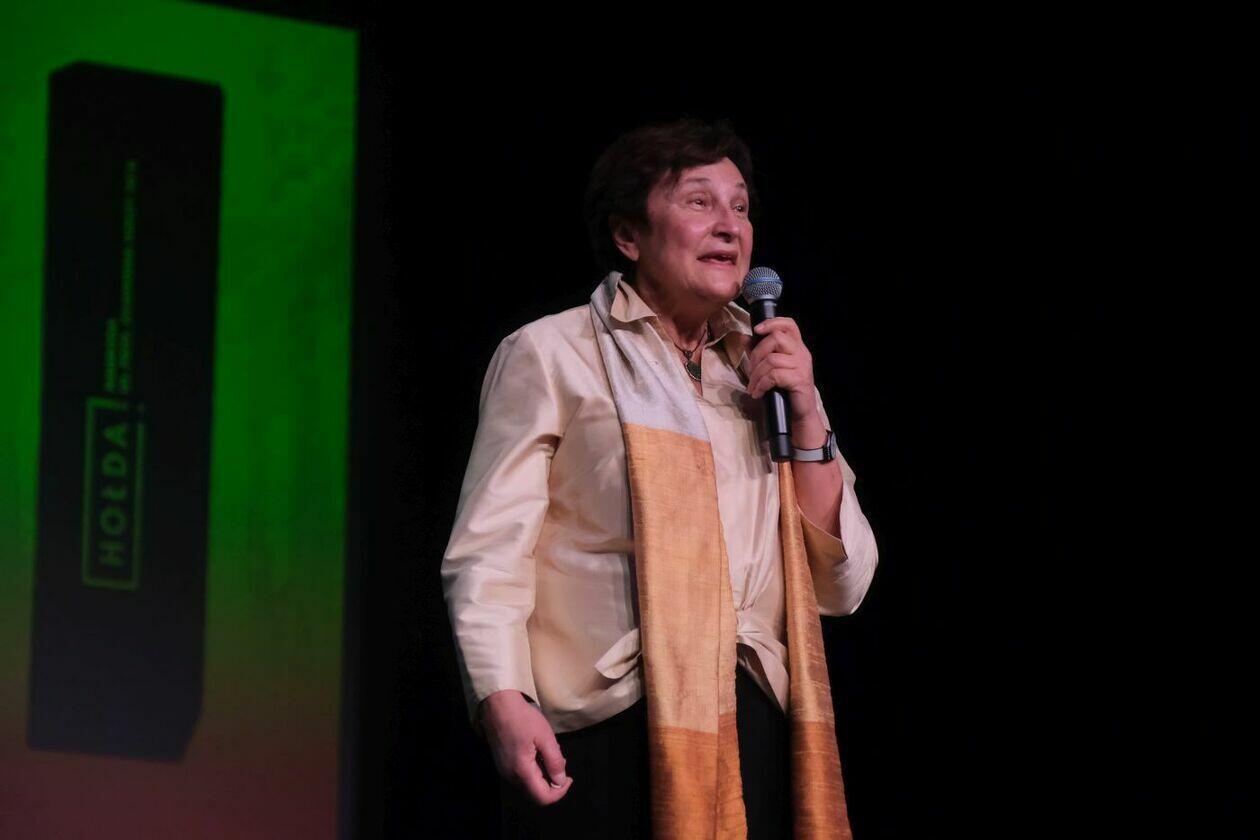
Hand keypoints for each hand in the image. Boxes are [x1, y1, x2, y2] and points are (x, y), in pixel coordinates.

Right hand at [478, 689, 572, 805]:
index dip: (560, 792)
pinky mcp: (501, 763)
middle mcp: (510, 776)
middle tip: (561, 766)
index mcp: (521, 771)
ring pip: (528, 785)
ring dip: (543, 777)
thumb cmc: (522, 718)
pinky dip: (533, 771)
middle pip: (535, 794)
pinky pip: (520, 776)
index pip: (543, 798)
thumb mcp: (545, 737)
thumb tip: (560, 780)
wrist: (497, 704)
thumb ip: (554, 761)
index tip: (569, 777)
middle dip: (552, 785)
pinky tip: (537, 753)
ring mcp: (503, 770)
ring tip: (550, 756)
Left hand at [747, 317, 820, 424]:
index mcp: (796, 347)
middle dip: (757, 354)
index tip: (756, 330)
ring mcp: (802, 366)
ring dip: (756, 375)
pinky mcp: (800, 379)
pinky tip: (758, 393)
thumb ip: (758, 352)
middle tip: (750, 371)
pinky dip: (761, 385)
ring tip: (752, 387)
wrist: (800, 414)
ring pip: (772, 359)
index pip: (789, 324)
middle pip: (776, 338)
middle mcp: (802, 353)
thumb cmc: (785, 390)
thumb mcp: (770, 368)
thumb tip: (744, 337)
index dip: (772, 322)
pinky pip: (774, 376)